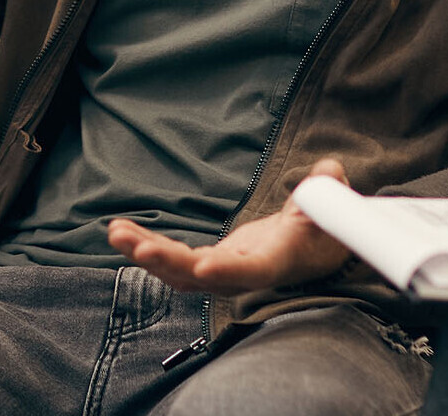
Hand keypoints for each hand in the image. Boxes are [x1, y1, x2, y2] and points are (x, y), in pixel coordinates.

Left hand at [107, 158, 353, 292]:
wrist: (313, 246)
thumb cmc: (325, 229)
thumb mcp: (332, 210)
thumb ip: (327, 194)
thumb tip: (327, 173)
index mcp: (276, 261)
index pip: (250, 271)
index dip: (227, 271)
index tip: (202, 266)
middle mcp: (244, 273)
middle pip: (202, 275)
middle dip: (167, 262)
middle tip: (135, 246)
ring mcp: (224, 270)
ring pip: (180, 271)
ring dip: (146, 253)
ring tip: (115, 233)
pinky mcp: (211, 262)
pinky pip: (174, 261)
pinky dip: (149, 247)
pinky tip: (124, 234)